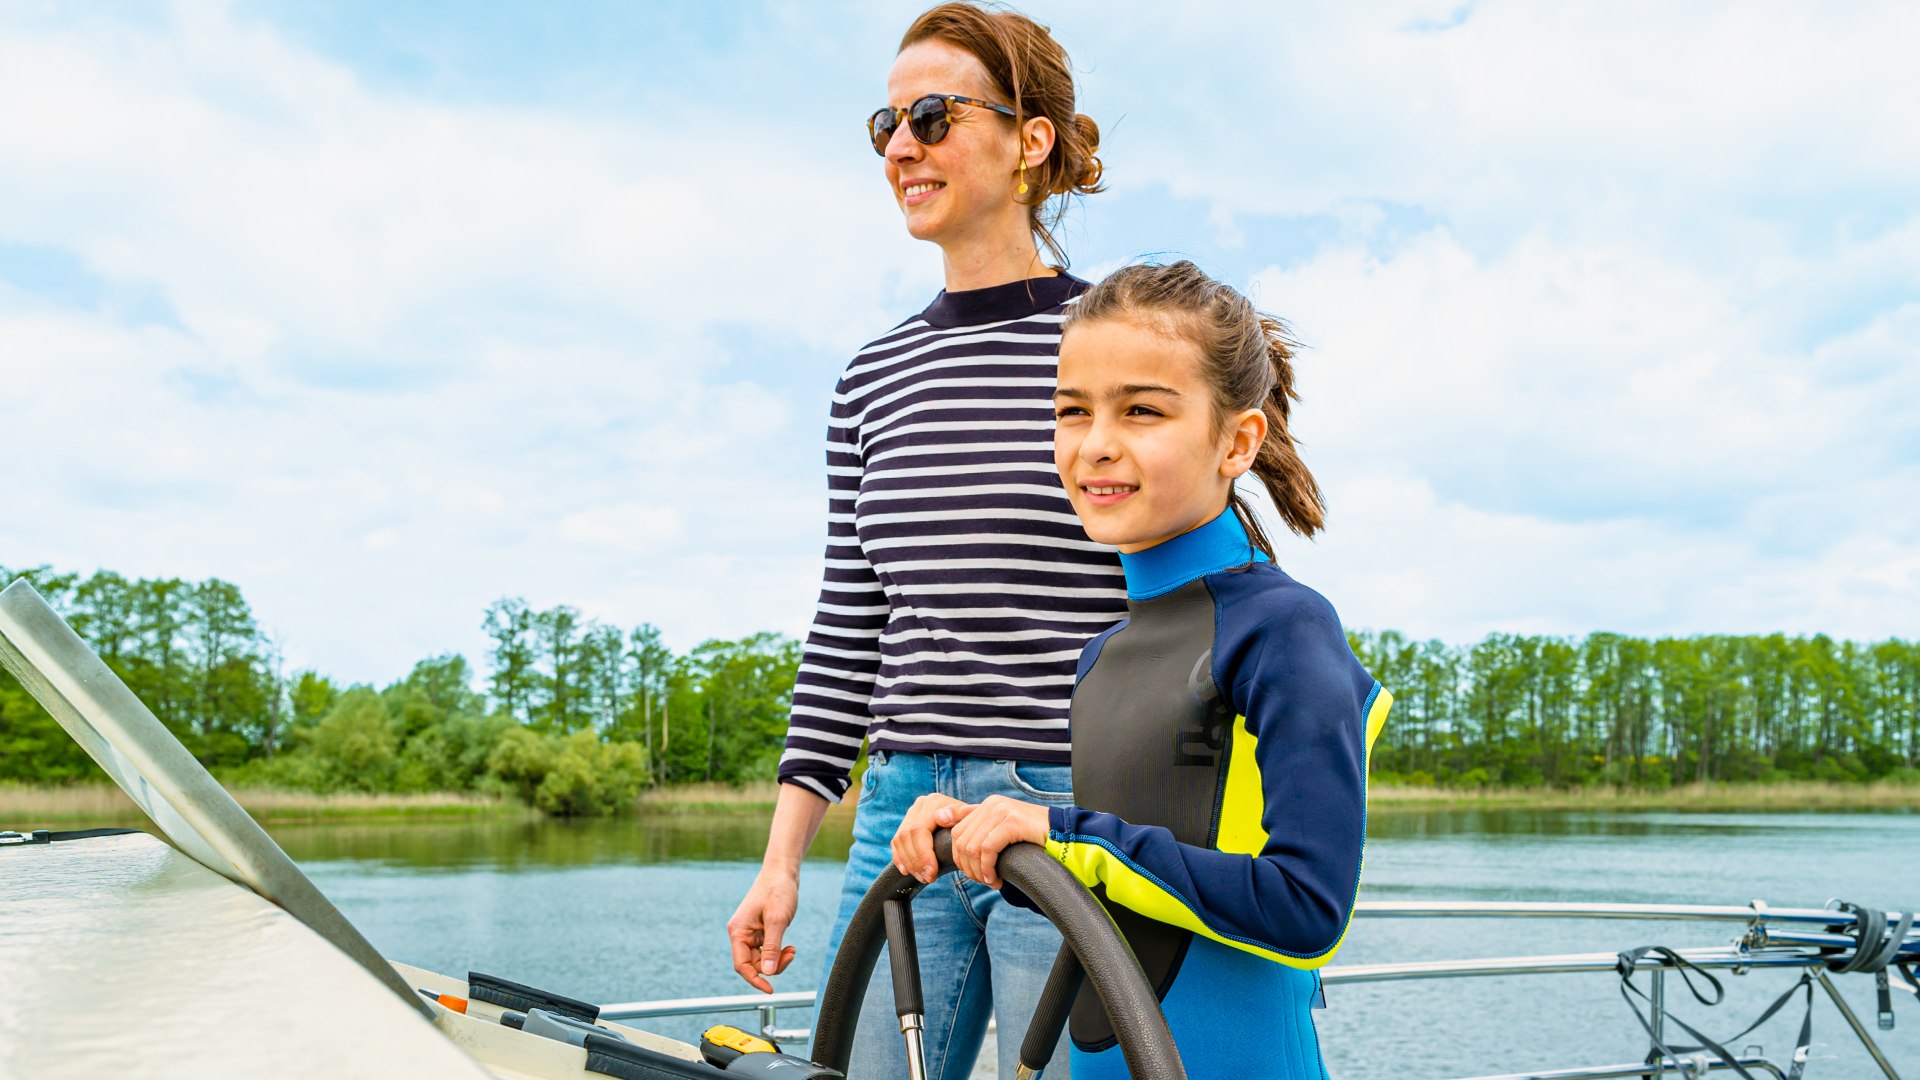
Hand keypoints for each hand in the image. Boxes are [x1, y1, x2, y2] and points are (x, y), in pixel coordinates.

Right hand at [726, 870, 799, 992]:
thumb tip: (769, 972)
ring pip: (762, 959)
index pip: (741, 965)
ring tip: (792, 950)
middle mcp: (741, 934)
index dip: (755, 979)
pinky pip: (767, 950)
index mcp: (738, 931)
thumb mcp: (778, 920)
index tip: (770, 990)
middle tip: (791, 954)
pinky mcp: (760, 931)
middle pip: (753, 964)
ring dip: (777, 959)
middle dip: (773, 965)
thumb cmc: (778, 891)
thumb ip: (772, 947)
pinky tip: (790, 947)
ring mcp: (750, 933)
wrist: (782, 872)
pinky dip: (778, 951)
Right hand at [891, 792, 974, 883]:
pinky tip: (907, 871)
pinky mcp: (906, 823)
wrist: (970, 824)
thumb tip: (940, 817)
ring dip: (909, 863)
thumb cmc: (973, 826)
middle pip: (907, 836)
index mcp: (934, 802)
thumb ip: (963, 815)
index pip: (920, 830)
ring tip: (922, 878)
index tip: (933, 873)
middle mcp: (920, 804)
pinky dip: (900, 858)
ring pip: (900, 840)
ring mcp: (911, 813)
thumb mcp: (973, 821)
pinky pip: (895, 842)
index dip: (923, 854)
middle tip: (928, 879)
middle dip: (916, 862)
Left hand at [949, 795, 1049, 888]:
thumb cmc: (1033, 837)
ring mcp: (1001, 811)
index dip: (960, 858)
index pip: (957, 833)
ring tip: (992, 882)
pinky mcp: (1012, 821)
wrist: (1065, 835)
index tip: (975, 874)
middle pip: (961, 842)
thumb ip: (976, 823)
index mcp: (986, 805)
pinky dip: (988, 868)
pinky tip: (996, 879)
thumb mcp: (1002, 829)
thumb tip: (940, 818)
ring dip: (979, 871)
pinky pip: (988, 849)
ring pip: (972, 847)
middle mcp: (991, 804)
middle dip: (969, 868)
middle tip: (984, 881)